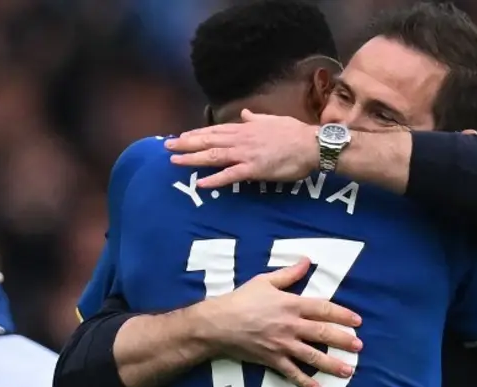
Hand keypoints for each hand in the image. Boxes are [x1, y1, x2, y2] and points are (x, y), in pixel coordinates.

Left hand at [165, 110, 318, 188]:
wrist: (310, 144)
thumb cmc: (294, 133)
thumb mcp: (272, 120)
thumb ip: (255, 119)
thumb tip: (246, 114)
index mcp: (245, 128)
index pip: (215, 130)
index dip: (196, 133)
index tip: (182, 136)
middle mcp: (241, 139)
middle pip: (208, 141)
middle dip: (186, 144)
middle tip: (167, 147)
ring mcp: (245, 154)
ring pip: (213, 156)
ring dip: (192, 158)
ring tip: (175, 162)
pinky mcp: (253, 169)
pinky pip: (230, 175)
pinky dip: (214, 179)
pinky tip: (200, 183)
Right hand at [200, 258, 362, 386]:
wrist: (217, 324)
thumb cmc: (240, 300)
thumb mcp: (264, 281)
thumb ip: (288, 274)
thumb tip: (307, 261)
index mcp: (291, 304)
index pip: (323, 309)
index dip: (342, 314)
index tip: (357, 321)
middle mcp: (291, 325)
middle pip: (323, 334)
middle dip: (344, 340)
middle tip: (359, 347)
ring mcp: (282, 345)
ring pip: (312, 356)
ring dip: (332, 365)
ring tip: (348, 370)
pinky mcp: (272, 360)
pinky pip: (292, 373)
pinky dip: (305, 382)